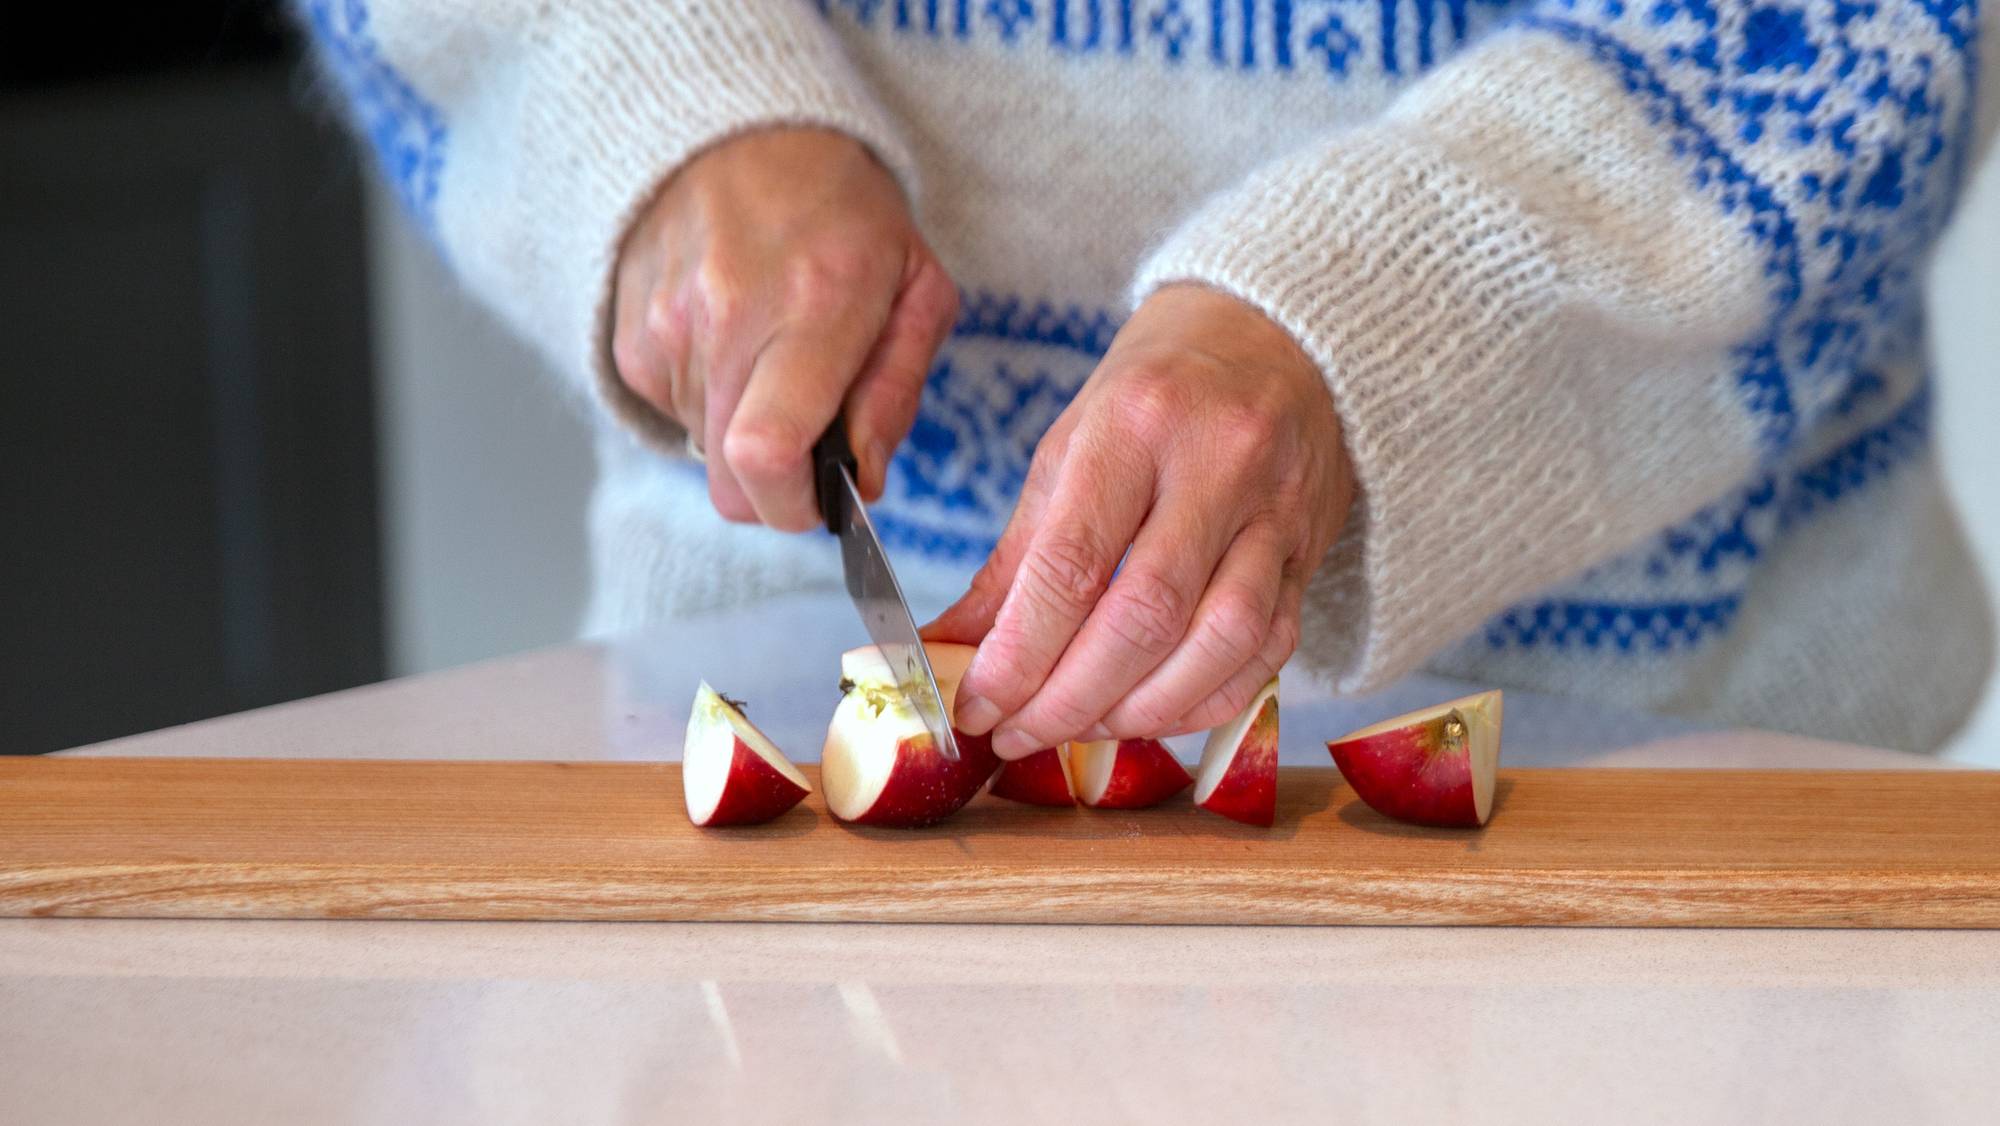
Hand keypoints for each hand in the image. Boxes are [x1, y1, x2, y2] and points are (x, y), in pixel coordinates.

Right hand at [610, 128, 957, 529]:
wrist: (739, 131)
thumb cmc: (844, 213)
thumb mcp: (916, 289)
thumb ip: (897, 392)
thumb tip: (864, 480)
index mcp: (813, 306)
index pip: (767, 452)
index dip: (793, 505)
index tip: (824, 500)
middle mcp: (726, 318)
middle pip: (729, 481)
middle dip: (777, 490)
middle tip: (812, 445)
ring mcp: (665, 327)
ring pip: (703, 453)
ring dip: (744, 435)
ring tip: (773, 363)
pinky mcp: (629, 336)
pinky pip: (673, 415)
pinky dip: (709, 403)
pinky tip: (734, 345)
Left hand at [926, 285, 1352, 757]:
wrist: (1275, 336)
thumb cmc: (1154, 395)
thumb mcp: (1069, 448)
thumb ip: (1016, 560)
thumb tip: (949, 652)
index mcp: (1136, 423)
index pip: (1072, 565)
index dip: (1018, 656)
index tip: (974, 705)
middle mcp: (1218, 463)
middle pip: (1145, 616)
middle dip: (1069, 698)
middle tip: (1015, 734)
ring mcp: (1278, 510)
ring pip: (1219, 643)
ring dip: (1140, 711)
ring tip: (1079, 731)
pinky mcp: (1312, 550)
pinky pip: (1269, 651)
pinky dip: (1205, 699)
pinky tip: (1152, 714)